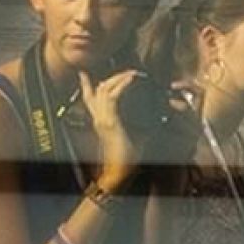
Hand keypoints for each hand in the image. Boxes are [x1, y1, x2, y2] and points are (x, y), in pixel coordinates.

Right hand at [84, 70, 140, 192]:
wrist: (119, 174)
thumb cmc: (127, 159)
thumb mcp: (135, 136)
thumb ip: (142, 125)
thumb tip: (157, 117)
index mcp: (100, 121)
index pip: (89, 97)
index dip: (86, 83)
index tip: (86, 71)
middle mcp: (98, 118)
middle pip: (98, 87)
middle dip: (113, 75)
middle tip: (128, 70)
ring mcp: (102, 119)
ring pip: (105, 88)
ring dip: (120, 77)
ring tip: (133, 73)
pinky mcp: (109, 122)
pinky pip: (112, 96)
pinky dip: (122, 84)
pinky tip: (132, 79)